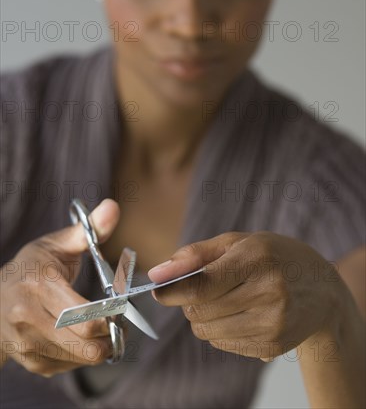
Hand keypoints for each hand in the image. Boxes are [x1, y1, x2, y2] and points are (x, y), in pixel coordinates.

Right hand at [0, 199, 119, 375]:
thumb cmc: (33, 267)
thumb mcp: (57, 244)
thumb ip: (89, 230)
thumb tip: (113, 207)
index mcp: (38, 285)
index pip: (84, 314)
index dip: (111, 315)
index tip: (122, 307)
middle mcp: (27, 317)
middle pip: (85, 342)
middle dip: (111, 334)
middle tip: (121, 323)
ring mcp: (26, 343)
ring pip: (80, 358)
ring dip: (101, 347)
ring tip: (107, 329)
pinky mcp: (30, 362)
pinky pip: (69, 367)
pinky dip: (83, 355)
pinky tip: (83, 338)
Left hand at [148, 232, 341, 361]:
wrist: (322, 289)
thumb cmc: (274, 257)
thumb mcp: (238, 242)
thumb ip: (195, 255)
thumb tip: (157, 273)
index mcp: (257, 258)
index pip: (203, 284)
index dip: (172, 291)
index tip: (157, 290)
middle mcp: (269, 292)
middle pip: (200, 311)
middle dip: (189, 301)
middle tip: (203, 288)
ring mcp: (274, 323)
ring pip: (208, 332)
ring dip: (203, 318)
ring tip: (224, 300)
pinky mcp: (273, 346)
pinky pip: (223, 344)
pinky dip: (220, 331)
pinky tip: (241, 314)